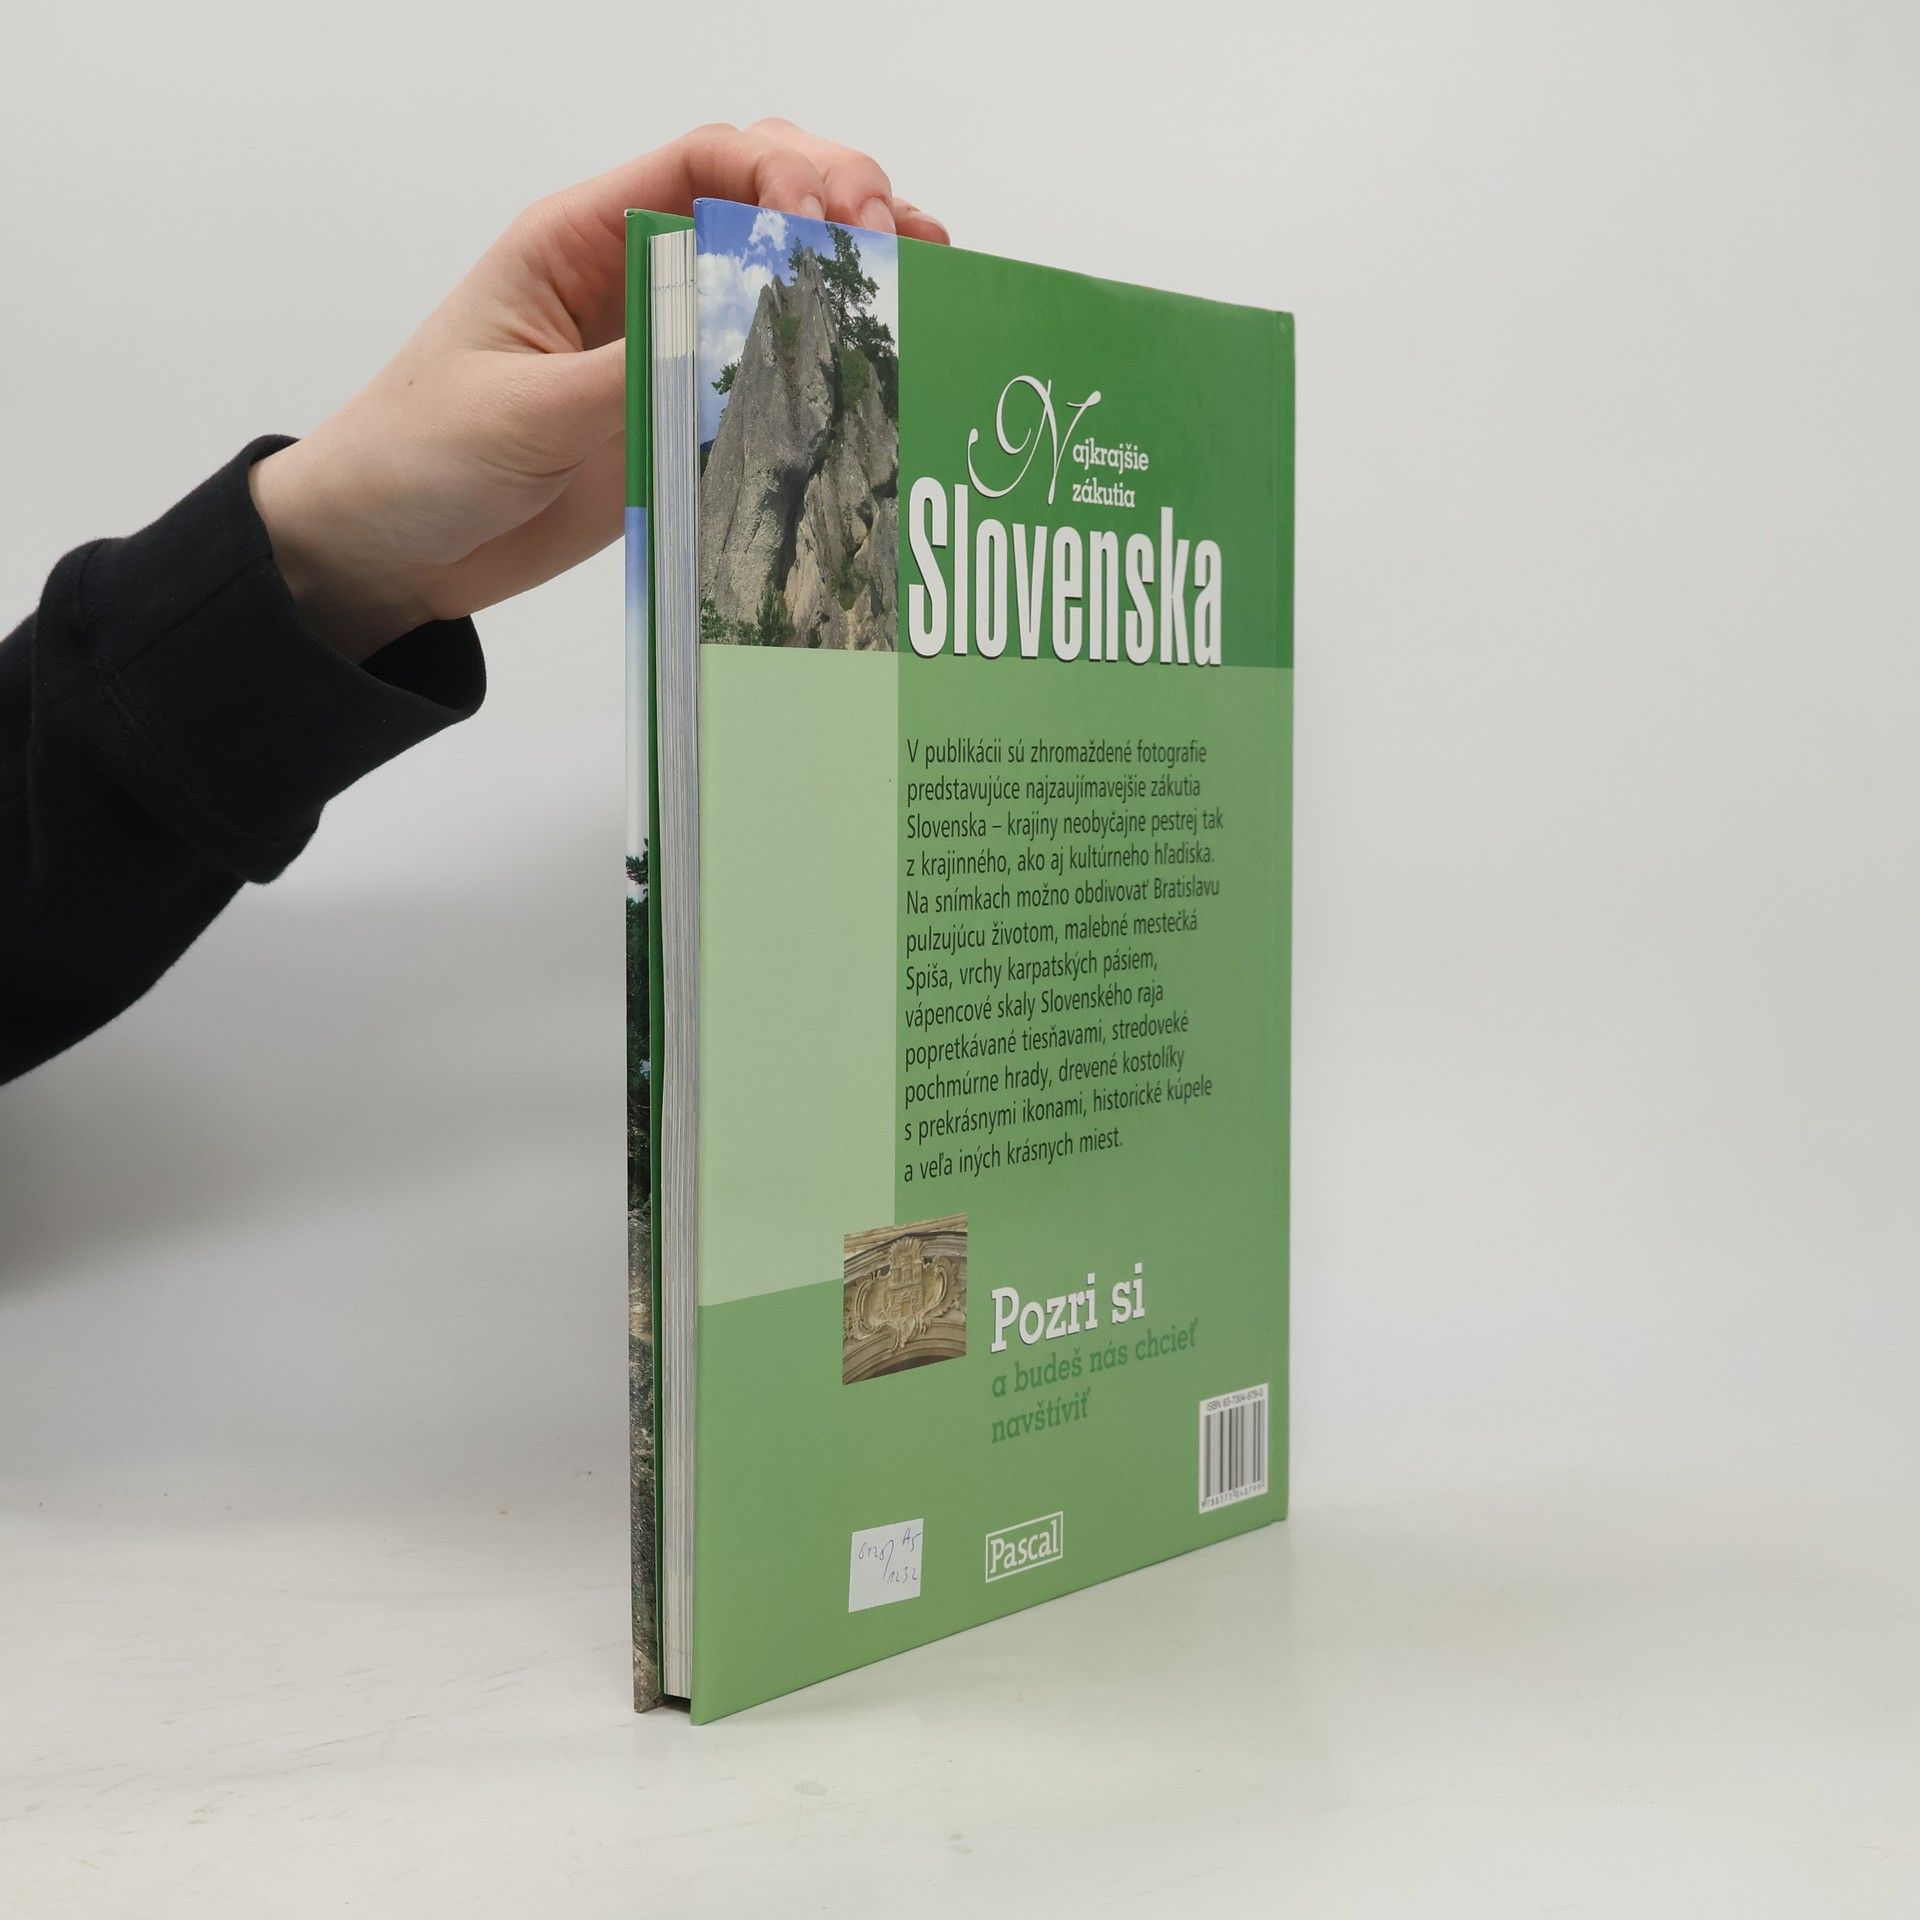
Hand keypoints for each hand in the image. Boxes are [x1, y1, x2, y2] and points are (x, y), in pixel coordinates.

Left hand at [250, 121, 948, 662]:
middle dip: (839, 199)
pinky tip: (884, 355)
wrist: (382, 551)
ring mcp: (663, 347)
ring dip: (852, 266)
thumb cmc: (417, 457)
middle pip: (759, 198)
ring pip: (776, 279)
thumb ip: (627, 372)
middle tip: (896, 246)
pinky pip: (766, 373)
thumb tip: (735, 337)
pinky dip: (828, 356)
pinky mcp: (676, 417)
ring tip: (924, 274)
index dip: (784, 170)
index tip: (834, 220)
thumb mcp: (519, 411)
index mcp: (580, 240)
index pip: (703, 163)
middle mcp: (633, 277)